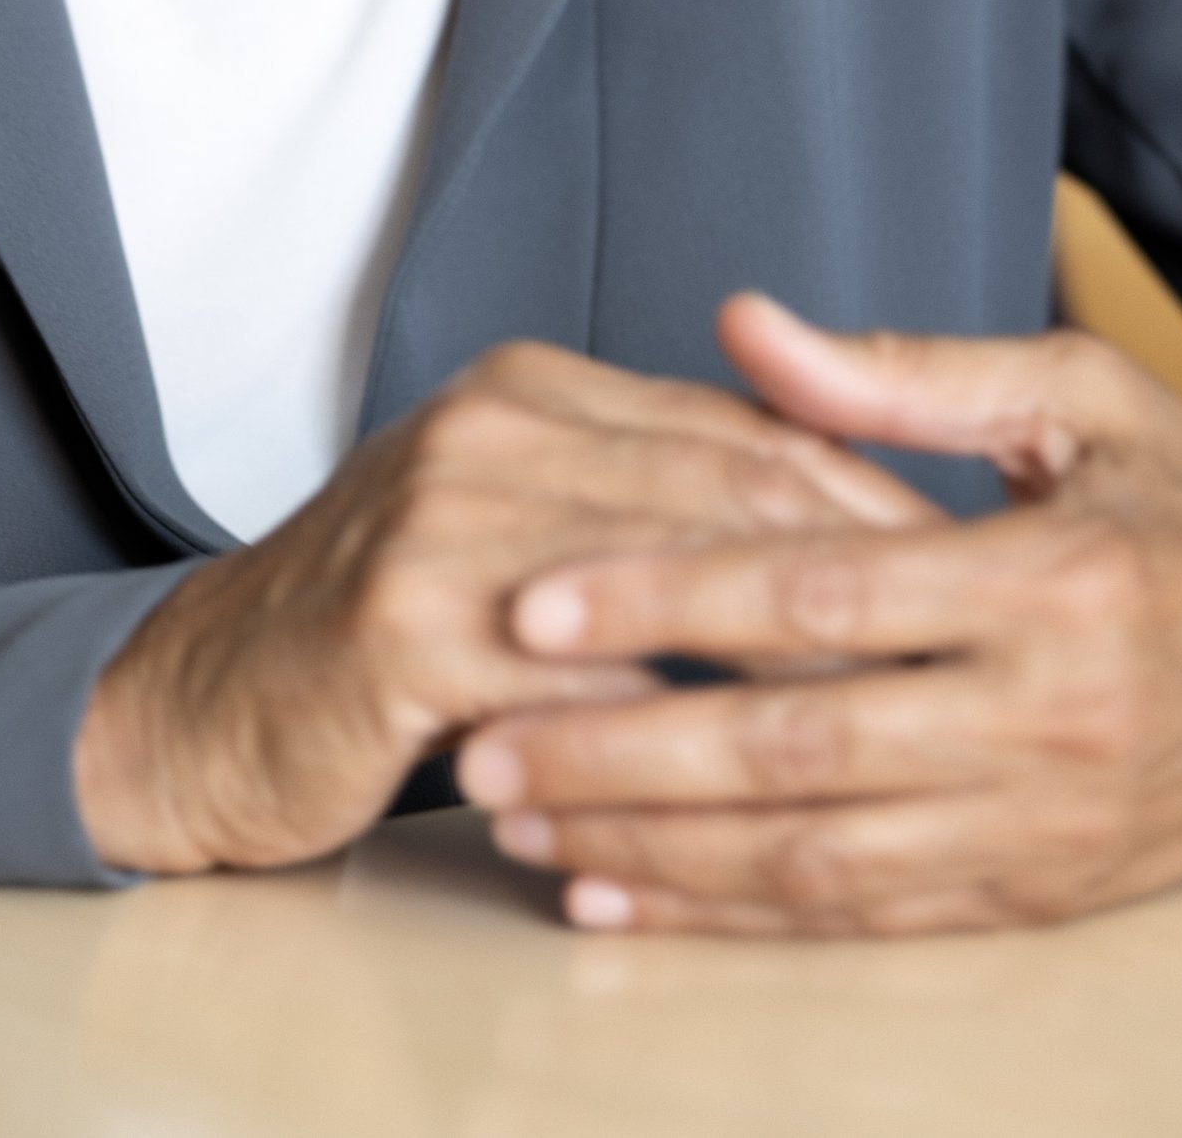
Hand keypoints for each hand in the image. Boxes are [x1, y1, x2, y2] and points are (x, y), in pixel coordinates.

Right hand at [74, 335, 934, 875]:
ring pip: (665, 584)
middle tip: (968, 646)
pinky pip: (578, 685)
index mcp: (535, 387)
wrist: (209, 702)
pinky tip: (745, 793)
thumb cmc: (392, 628)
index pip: (741, 428)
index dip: (866, 495)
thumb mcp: (521, 523)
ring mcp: (446, 516)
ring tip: (896, 719)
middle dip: (856, 575)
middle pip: (721, 492)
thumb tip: (832, 512)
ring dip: (786, 659)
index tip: (972, 562)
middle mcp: (494, 424)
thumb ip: (647, 497)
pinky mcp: (406, 622)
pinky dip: (667, 739)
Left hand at [453, 295, 1181, 936]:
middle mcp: (1041, 720)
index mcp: (1048, 582)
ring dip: (648, 845)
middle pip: (793, 744)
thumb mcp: (1080, 403)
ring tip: (513, 818)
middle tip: (475, 738)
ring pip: (809, 853)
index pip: (820, 594)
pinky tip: (621, 896)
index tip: (535, 599)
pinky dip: (728, 916)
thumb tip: (743, 323)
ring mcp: (1037, 825)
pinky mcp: (1033, 895)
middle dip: (619, 748)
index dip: (667, 598)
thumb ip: (900, 377)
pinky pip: (857, 919)